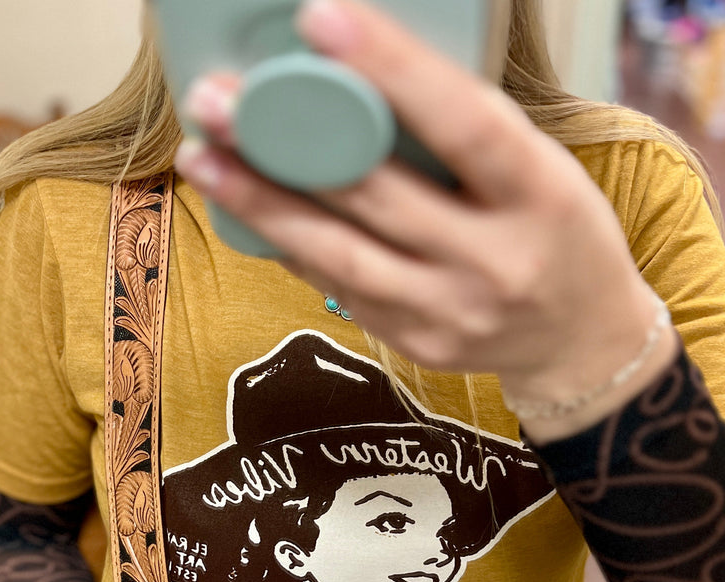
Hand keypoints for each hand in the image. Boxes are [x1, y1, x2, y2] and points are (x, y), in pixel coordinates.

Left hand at [174, 0, 676, 442]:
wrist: (581, 343)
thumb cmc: (561, 234)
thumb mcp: (542, 171)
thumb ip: (466, 139)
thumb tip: (361, 87)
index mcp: (540, 198)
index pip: (464, 125)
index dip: (392, 71)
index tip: (317, 21)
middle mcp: (494, 262)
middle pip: (378, 197)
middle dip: (288, 146)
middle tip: (217, 102)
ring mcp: (451, 313)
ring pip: (341, 255)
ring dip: (264, 205)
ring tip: (204, 160)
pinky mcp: (417, 345)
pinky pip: (341, 289)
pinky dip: (292, 246)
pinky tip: (250, 211)